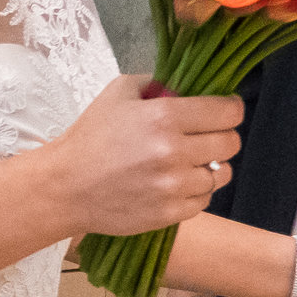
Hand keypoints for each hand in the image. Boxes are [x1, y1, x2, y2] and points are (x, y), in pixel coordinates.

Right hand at [44, 76, 243, 236]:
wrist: (65, 187)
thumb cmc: (90, 138)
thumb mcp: (118, 93)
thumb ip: (157, 83)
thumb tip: (188, 87)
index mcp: (164, 117)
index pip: (228, 112)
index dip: (229, 109)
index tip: (222, 111)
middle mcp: (174, 151)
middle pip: (231, 143)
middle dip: (222, 136)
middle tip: (204, 137)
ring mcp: (173, 186)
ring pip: (221, 174)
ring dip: (210, 167)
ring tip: (189, 164)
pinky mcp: (170, 213)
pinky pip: (205, 200)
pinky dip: (196, 191)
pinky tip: (177, 184)